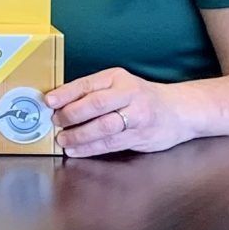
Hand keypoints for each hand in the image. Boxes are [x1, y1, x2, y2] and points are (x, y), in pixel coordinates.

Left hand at [46, 67, 193, 157]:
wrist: (179, 110)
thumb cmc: (141, 97)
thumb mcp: (119, 85)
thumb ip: (93, 92)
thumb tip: (59, 103)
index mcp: (118, 78)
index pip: (87, 84)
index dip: (66, 93)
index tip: (49, 101)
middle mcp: (129, 94)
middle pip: (96, 104)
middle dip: (71, 115)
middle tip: (56, 122)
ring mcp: (137, 116)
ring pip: (103, 127)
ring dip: (79, 135)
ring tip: (63, 140)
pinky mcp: (140, 136)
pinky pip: (111, 144)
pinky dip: (91, 148)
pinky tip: (77, 150)